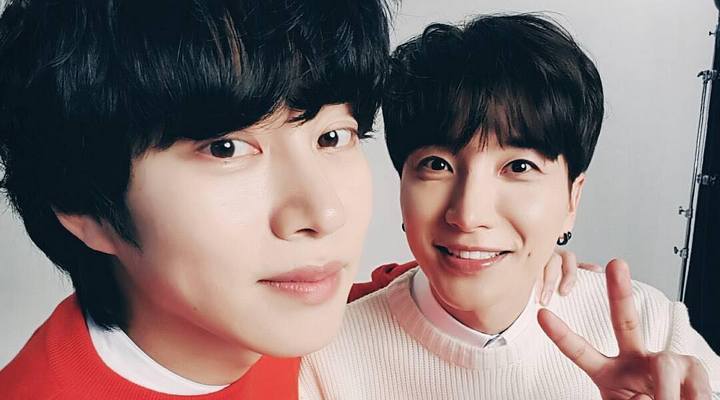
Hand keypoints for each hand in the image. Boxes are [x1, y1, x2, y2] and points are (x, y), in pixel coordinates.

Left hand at [538, 259, 712, 399]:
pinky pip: (690, 381)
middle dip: (620, 291)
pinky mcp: (692, 367)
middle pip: (625, 321)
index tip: (542, 315)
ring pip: (663, 364)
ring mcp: (664, 361)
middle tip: (617, 263)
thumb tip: (641, 398)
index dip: (561, 335)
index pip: (581, 352)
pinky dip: (690, 398)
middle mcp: (634, 360)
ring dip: (666, 392)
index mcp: (609, 373)